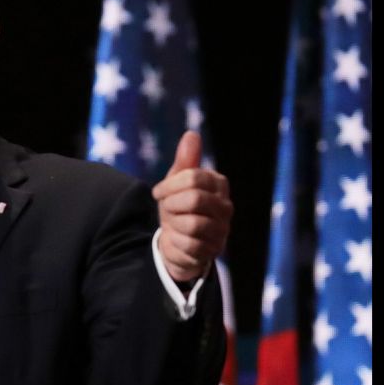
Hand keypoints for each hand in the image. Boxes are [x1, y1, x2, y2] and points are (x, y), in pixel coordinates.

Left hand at [151, 131, 232, 283]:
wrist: (177, 243)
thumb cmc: (178, 207)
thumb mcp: (176, 183)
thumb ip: (185, 160)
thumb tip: (192, 134)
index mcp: (218, 184)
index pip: (193, 177)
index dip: (169, 185)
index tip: (158, 193)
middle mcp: (226, 206)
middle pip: (194, 198)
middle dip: (171, 205)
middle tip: (167, 209)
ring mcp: (222, 230)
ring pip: (193, 223)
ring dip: (174, 223)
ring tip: (174, 224)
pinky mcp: (213, 251)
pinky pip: (189, 244)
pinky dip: (175, 241)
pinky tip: (176, 239)